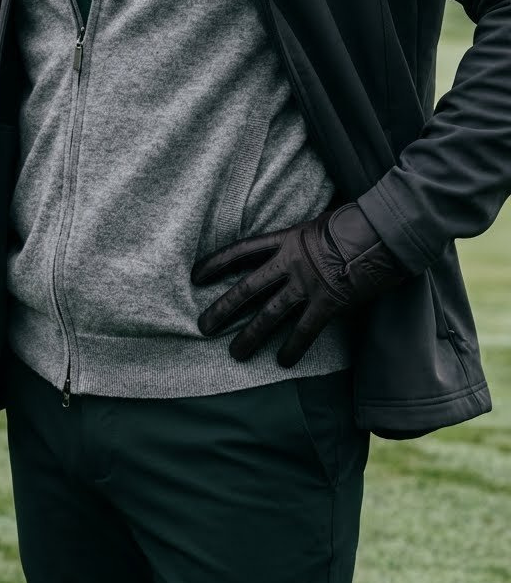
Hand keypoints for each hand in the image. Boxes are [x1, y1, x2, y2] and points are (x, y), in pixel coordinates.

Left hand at [190, 201, 407, 368]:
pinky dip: (293, 348)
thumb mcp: (323, 220)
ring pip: (269, 315)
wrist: (387, 229)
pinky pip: (304, 331)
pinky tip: (282, 362)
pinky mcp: (328, 303)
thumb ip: (306, 236)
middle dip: (223, 309)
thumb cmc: (360, 221)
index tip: (196, 275)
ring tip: (235, 354)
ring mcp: (308, 284)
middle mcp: (291, 263)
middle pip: (247, 288)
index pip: (242, 251)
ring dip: (250, 337)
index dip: (217, 263)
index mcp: (287, 239)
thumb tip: (306, 240)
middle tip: (203, 326)